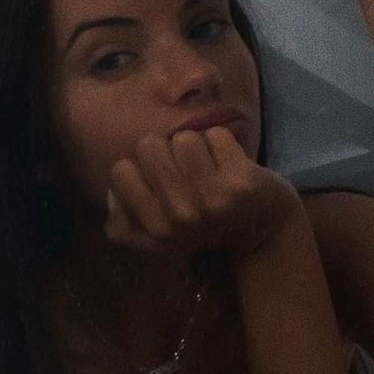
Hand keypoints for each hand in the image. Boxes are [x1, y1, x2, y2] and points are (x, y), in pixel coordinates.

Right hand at [104, 126, 301, 261]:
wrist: (263, 234)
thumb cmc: (206, 228)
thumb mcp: (160, 238)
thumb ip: (125, 226)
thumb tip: (111, 197)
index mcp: (156, 229)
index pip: (121, 171)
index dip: (138, 168)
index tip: (158, 180)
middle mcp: (181, 216)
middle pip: (148, 145)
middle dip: (165, 150)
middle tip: (186, 172)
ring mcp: (212, 199)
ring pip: (183, 137)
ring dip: (196, 144)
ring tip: (208, 166)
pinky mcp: (242, 181)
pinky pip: (216, 135)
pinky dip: (223, 142)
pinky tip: (229, 163)